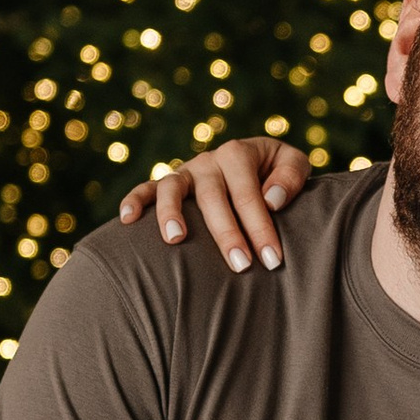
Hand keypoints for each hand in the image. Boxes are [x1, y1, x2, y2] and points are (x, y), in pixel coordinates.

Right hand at [117, 133, 314, 272]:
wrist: (254, 163)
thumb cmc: (275, 172)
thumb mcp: (293, 164)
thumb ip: (290, 176)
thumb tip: (272, 199)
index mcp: (239, 153)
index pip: (250, 194)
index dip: (262, 227)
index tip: (273, 260)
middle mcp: (208, 161)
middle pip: (214, 197)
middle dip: (227, 233)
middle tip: (240, 265)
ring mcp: (185, 172)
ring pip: (173, 188)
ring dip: (171, 212)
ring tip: (175, 240)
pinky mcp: (167, 184)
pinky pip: (145, 189)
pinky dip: (134, 201)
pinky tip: (127, 220)